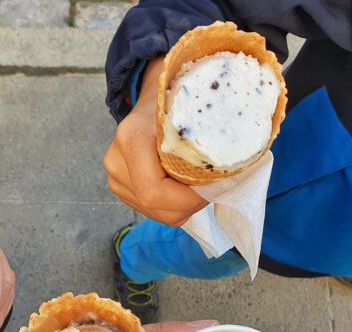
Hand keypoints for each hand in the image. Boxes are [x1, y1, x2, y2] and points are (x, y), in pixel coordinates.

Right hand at [103, 57, 207, 226]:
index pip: (154, 192)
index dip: (188, 199)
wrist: (154, 98)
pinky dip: (173, 205)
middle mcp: (116, 161)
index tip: (213, 187)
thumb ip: (209, 142)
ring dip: (183, 206)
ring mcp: (114, 176)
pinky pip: (151, 210)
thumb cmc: (179, 102)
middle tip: (211, 186)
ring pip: (156, 213)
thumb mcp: (196, 114)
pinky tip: (182, 186)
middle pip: (157, 208)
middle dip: (190, 205)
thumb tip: (237, 173)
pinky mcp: (119, 186)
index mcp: (131, 138)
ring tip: (196, 183)